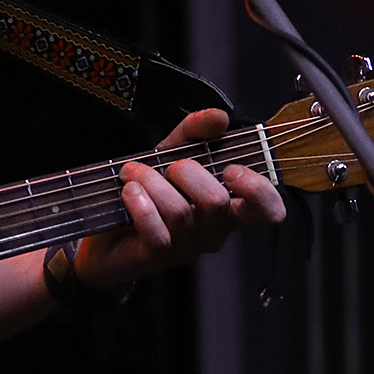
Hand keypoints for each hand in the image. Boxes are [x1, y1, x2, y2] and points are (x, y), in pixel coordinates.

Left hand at [76, 109, 286, 290]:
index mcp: (228, 206)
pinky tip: (129, 192)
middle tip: (169, 166)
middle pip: (217, 202)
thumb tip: (219, 117)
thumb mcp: (173, 153)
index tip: (231, 169)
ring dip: (153, 182)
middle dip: (188, 173)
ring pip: (181, 212)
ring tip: (134, 172)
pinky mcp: (159, 256)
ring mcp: (188, 246)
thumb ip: (196, 132)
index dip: (258, 190)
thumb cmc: (149, 192)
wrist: (106, 227)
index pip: (267, 210)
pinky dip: (139, 204)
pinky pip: (157, 230)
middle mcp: (214, 229)